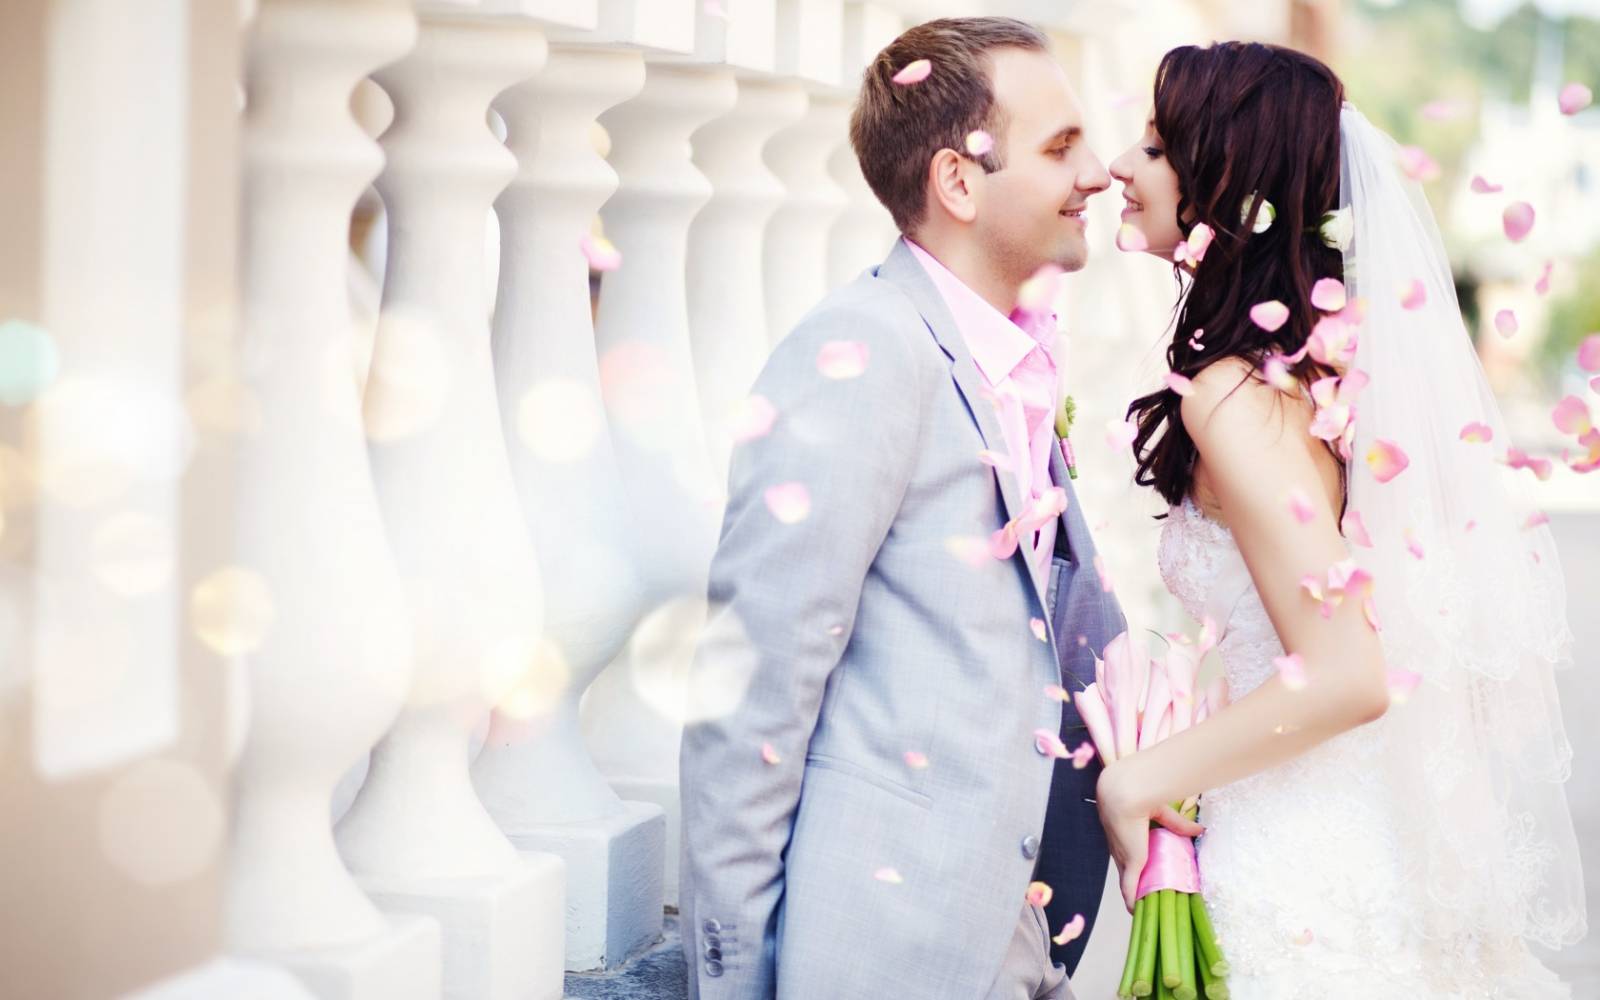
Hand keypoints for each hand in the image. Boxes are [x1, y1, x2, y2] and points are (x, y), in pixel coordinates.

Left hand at [1096, 761, 1205, 912]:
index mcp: (1127, 838)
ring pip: (1130, 884)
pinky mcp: (1129, 865)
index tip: (1151, 876)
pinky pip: (1129, 890)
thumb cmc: (1140, 798)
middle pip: (1130, 874)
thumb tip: (1200, 829)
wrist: (1126, 794)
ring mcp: (1123, 859)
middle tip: (1156, 897)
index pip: (1131, 857)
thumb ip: (1180, 824)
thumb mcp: (1162, 815)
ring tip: (1150, 908)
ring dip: (1138, 896)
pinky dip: (1132, 901)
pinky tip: (1136, 913)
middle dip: (1140, 886)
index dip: (1141, 868)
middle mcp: (1122, 851)